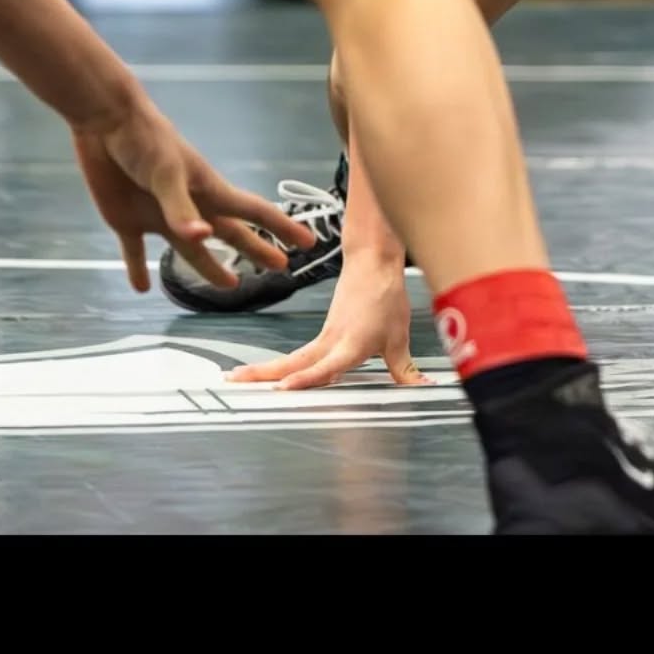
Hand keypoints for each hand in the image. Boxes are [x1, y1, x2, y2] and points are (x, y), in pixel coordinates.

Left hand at [71, 103, 315, 293]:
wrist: (104, 118)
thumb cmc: (143, 139)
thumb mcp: (165, 172)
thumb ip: (180, 207)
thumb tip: (202, 239)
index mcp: (207, 190)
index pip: (253, 213)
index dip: (282, 228)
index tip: (308, 242)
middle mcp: (190, 206)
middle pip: (231, 233)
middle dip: (257, 250)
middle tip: (281, 267)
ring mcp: (159, 214)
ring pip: (190, 249)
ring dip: (209, 267)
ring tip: (229, 286)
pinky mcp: (127, 219)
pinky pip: (135, 252)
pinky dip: (138, 270)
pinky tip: (142, 287)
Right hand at [226, 251, 429, 390]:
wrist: (372, 263)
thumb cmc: (384, 296)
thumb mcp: (399, 338)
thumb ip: (405, 370)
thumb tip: (418, 390)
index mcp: (349, 345)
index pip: (323, 367)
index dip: (304, 380)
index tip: (283, 389)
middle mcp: (330, 342)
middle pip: (291, 362)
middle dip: (262, 374)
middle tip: (234, 381)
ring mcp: (324, 337)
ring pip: (291, 358)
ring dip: (265, 369)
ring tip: (238, 377)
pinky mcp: (324, 332)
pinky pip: (301, 354)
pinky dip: (283, 365)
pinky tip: (272, 376)